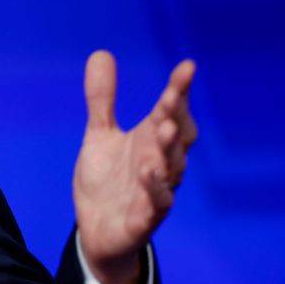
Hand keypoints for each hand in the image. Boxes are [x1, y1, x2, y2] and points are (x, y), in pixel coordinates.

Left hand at [73, 51, 196, 283]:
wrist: (97, 231)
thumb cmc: (107, 180)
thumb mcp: (99, 135)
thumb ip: (102, 99)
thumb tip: (101, 53)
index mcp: (150, 140)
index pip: (170, 110)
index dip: (179, 90)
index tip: (187, 66)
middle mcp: (160, 162)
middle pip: (177, 137)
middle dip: (176, 116)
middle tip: (172, 96)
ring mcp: (155, 191)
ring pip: (171, 168)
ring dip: (168, 149)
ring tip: (164, 128)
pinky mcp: (144, 218)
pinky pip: (156, 204)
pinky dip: (155, 189)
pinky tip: (147, 172)